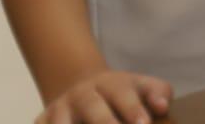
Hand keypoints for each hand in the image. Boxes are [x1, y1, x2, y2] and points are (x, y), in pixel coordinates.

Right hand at [36, 71, 171, 123]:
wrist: (81, 88)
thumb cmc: (121, 94)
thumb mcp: (142, 87)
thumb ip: (157, 94)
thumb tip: (162, 106)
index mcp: (111, 84)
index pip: (123, 95)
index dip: (133, 109)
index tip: (144, 123)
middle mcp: (83, 95)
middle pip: (92, 109)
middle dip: (105, 122)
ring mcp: (59, 110)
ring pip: (61, 122)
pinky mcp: (42, 122)